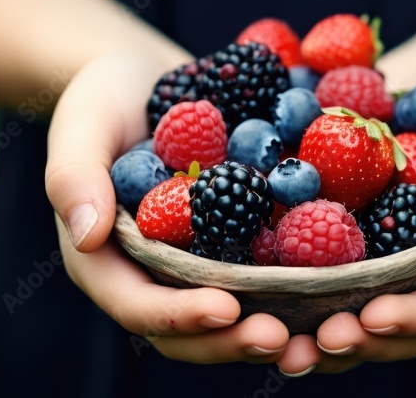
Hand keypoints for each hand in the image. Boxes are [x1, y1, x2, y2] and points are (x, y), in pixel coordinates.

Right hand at [45, 52, 289, 363]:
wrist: (146, 76)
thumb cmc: (103, 96)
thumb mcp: (83, 122)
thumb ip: (74, 176)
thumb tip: (86, 237)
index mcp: (107, 259)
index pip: (137, 305)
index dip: (179, 316)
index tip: (225, 308)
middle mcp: (153, 275)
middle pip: (188, 332)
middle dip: (232, 341)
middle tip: (280, 338)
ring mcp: (197, 264)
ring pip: (232, 318)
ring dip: (271, 332)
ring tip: (318, 337)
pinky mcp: (236, 245)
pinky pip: (264, 277)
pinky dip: (297, 291)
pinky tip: (341, 289)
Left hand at [276, 55, 415, 374]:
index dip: (412, 320)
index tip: (372, 319)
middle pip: (391, 330)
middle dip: (351, 342)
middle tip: (308, 349)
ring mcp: (378, 260)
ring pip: (346, 312)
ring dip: (307, 334)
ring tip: (269, 341)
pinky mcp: (340, 239)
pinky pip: (311, 269)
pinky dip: (281, 286)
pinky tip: (242, 288)